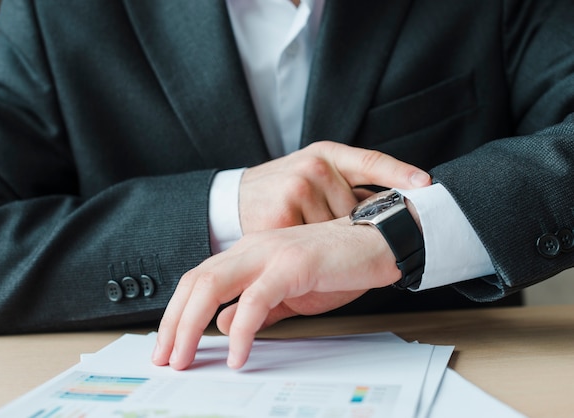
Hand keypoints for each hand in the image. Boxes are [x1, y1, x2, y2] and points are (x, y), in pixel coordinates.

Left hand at [152, 217, 400, 369]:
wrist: (378, 242)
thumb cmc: (337, 266)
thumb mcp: (288, 293)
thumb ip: (256, 308)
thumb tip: (224, 325)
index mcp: (248, 253)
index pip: (198, 281)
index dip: (177, 313)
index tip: (168, 346)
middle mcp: (252, 249)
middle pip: (195, 283)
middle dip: (173, 323)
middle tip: (165, 358)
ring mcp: (270, 253)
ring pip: (212, 286)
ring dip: (191, 326)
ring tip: (185, 359)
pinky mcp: (292, 264)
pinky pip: (255, 299)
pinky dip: (240, 330)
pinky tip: (237, 354)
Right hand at [238, 141, 430, 232]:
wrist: (231, 202)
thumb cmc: (277, 192)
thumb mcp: (310, 172)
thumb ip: (343, 185)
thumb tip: (391, 202)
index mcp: (325, 154)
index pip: (371, 161)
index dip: (399, 173)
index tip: (426, 183)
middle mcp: (314, 167)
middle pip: (356, 208)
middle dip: (350, 224)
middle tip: (335, 230)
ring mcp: (298, 189)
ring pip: (337, 229)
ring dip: (328, 239)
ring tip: (304, 234)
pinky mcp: (283, 216)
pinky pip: (314, 243)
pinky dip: (312, 250)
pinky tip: (299, 245)